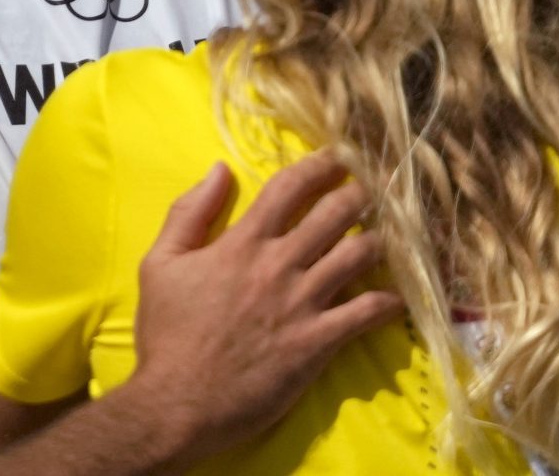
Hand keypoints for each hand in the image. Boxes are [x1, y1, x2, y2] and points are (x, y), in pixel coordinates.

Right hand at [122, 153, 402, 463]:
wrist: (177, 403)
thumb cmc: (166, 335)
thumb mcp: (160, 264)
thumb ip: (189, 212)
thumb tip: (219, 169)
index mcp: (243, 242)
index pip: (290, 187)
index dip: (321, 165)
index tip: (341, 155)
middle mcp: (279, 265)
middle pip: (336, 213)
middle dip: (362, 193)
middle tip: (376, 188)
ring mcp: (303, 304)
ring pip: (360, 255)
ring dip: (380, 240)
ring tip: (390, 236)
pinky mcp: (318, 342)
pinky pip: (367, 314)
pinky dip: (389, 302)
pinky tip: (398, 296)